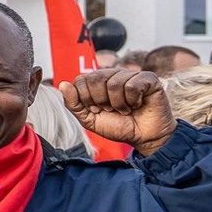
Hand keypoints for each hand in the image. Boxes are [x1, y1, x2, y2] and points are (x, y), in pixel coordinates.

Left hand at [60, 69, 174, 157]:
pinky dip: (133, 101)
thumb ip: (74, 104)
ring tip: (125, 110)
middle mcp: (114, 74)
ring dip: (118, 104)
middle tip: (111, 110)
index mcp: (98, 82)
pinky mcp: (148, 78)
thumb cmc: (118, 126)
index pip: (80, 80)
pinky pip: (132, 85)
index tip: (97, 110)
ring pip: (114, 83)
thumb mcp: (90, 119)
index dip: (86, 99)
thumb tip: (62, 84)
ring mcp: (131, 74)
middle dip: (100, 101)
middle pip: (95, 78)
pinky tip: (137, 104)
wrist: (144, 137)